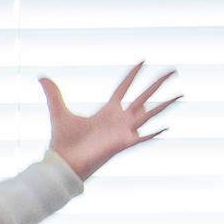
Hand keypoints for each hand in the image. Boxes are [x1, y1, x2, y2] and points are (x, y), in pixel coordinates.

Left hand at [41, 63, 180, 179]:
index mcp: (107, 111)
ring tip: (182, 94)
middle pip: (144, 96)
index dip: (133, 74)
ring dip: (166, 104)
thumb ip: (53, 93)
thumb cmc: (63, 142)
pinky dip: (153, 133)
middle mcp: (119, 120)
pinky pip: (142, 138)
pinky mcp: (122, 145)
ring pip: (149, 114)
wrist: (63, 163)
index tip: (144, 60)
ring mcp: (123, 132)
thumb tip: (41, 76)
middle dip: (158, 83)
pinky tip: (167, 127)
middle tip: (173, 70)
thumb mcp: (59, 111)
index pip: (124, 87)